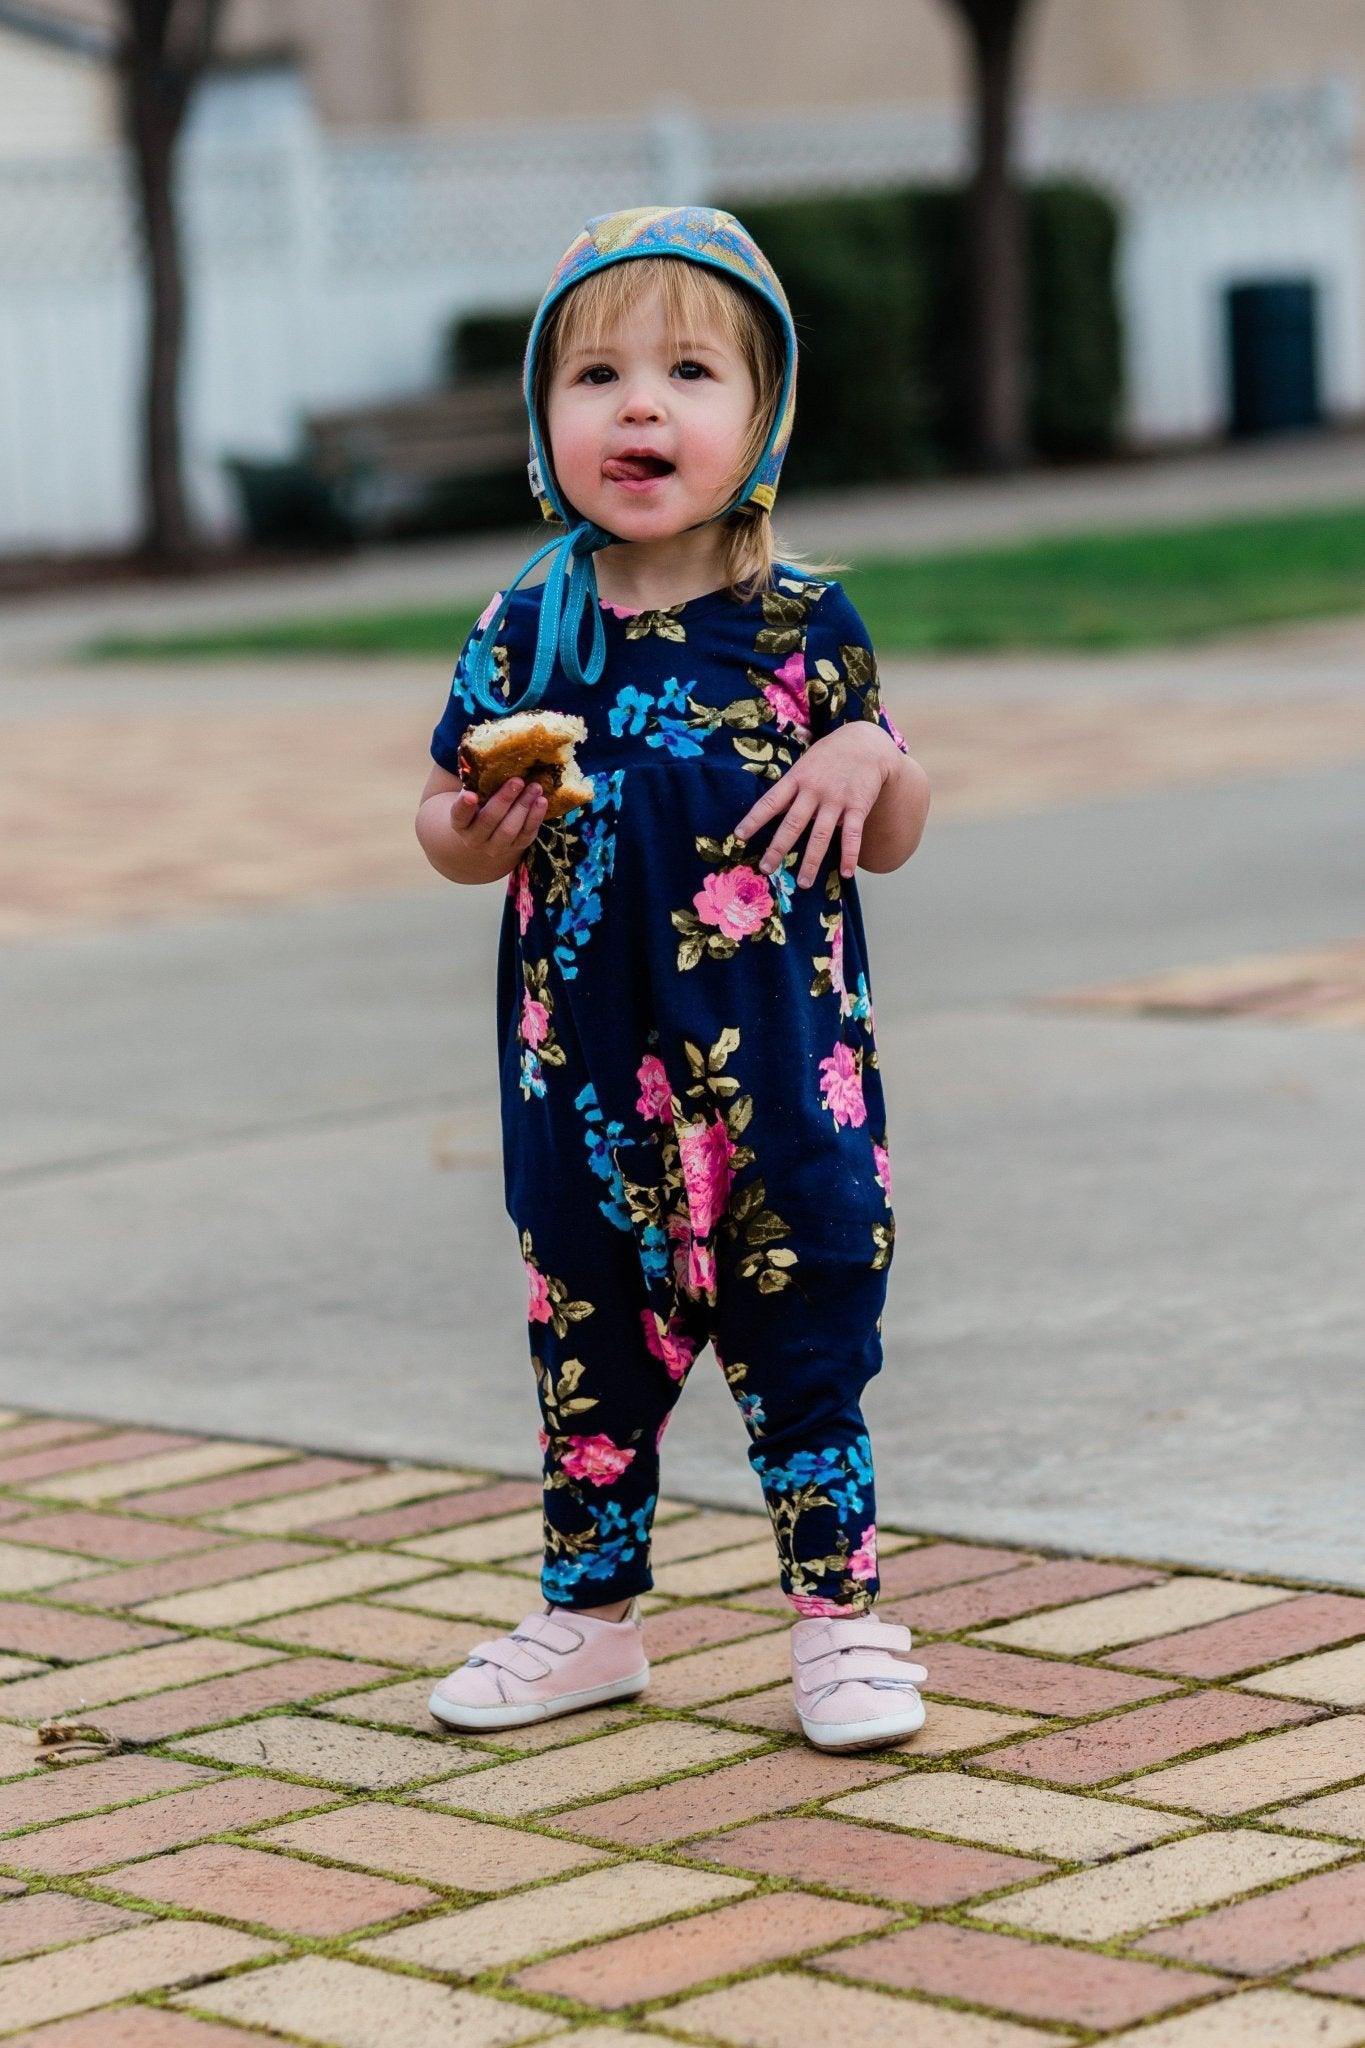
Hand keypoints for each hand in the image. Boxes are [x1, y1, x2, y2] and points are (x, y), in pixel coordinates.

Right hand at [447, 775, 547, 882]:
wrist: (492, 831)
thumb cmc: (482, 804)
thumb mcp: (476, 794)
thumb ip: (480, 783)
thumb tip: (494, 756)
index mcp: (460, 823)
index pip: (459, 815)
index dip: (464, 806)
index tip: (470, 795)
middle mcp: (474, 839)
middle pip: (489, 820)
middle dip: (504, 800)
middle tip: (517, 781)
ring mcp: (495, 847)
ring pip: (509, 829)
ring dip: (523, 806)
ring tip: (535, 787)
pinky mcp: (516, 848)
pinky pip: (527, 834)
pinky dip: (535, 817)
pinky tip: (542, 801)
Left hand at [733, 725, 897, 887]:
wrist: (866, 743)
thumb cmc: (829, 757)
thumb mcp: (805, 764)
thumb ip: (791, 788)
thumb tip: (772, 813)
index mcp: (797, 778)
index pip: (770, 802)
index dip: (754, 819)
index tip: (738, 836)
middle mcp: (814, 790)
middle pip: (793, 823)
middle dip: (778, 848)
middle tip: (766, 868)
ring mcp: (836, 799)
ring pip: (821, 835)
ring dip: (811, 861)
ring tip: (804, 883)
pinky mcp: (858, 805)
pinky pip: (853, 835)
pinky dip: (850, 855)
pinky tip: (846, 873)